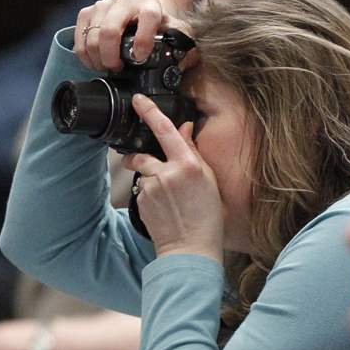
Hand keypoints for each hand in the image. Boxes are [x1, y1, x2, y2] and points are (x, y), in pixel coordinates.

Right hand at [75, 0, 188, 71]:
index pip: (148, 17)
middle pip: (110, 29)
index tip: (140, 57)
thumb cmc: (161, 25)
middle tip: (116, 69)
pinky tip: (94, 62)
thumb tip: (182, 60)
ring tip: (107, 68)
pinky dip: (84, 53)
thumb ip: (183, 44)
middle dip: (111, 55)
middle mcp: (125, 0)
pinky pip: (80, 34)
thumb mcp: (177, 32)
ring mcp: (104, 4)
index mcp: (151, 4)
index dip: (143, 39)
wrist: (144, 8)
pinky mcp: (88, 11)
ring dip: (97, 57)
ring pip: (93, 34)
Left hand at [123, 94, 224, 261]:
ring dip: (150, 178)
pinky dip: (149, 193)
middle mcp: (168, 172)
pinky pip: (141, 188)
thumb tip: (184, 130)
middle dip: (143, 157)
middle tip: (159, 173)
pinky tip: (163, 207)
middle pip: (144, 153)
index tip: (139, 101)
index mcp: (189, 165)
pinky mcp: (141, 200)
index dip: (150, 112)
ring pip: (143, 172)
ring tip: (166, 197)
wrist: (190, 249)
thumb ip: (194, 153)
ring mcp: (152, 187)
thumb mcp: (209, 181)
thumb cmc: (207, 217)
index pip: (166, 130)